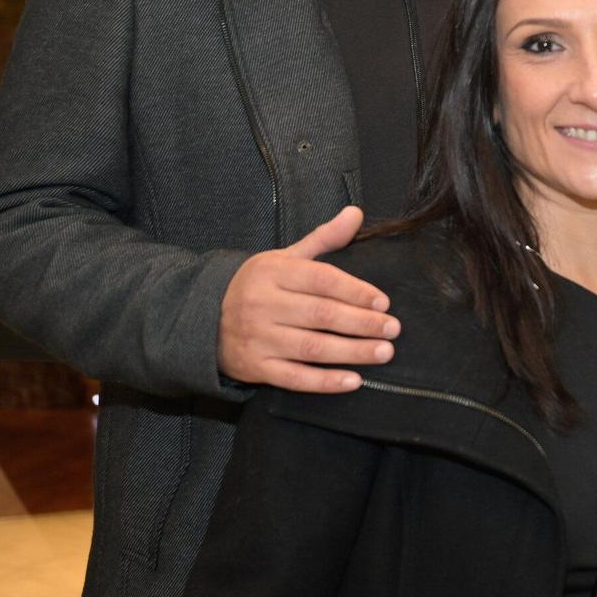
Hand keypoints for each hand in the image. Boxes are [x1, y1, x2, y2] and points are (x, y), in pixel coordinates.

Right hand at [218, 206, 396, 392]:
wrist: (204, 319)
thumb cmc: (258, 286)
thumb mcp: (284, 257)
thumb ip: (323, 238)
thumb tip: (356, 213)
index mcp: (273, 273)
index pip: (321, 280)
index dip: (355, 291)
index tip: (383, 302)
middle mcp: (263, 305)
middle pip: (321, 315)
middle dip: (361, 323)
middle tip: (392, 329)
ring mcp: (258, 338)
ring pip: (312, 347)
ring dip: (352, 352)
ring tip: (383, 352)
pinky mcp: (255, 367)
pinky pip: (294, 378)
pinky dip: (325, 382)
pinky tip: (353, 381)